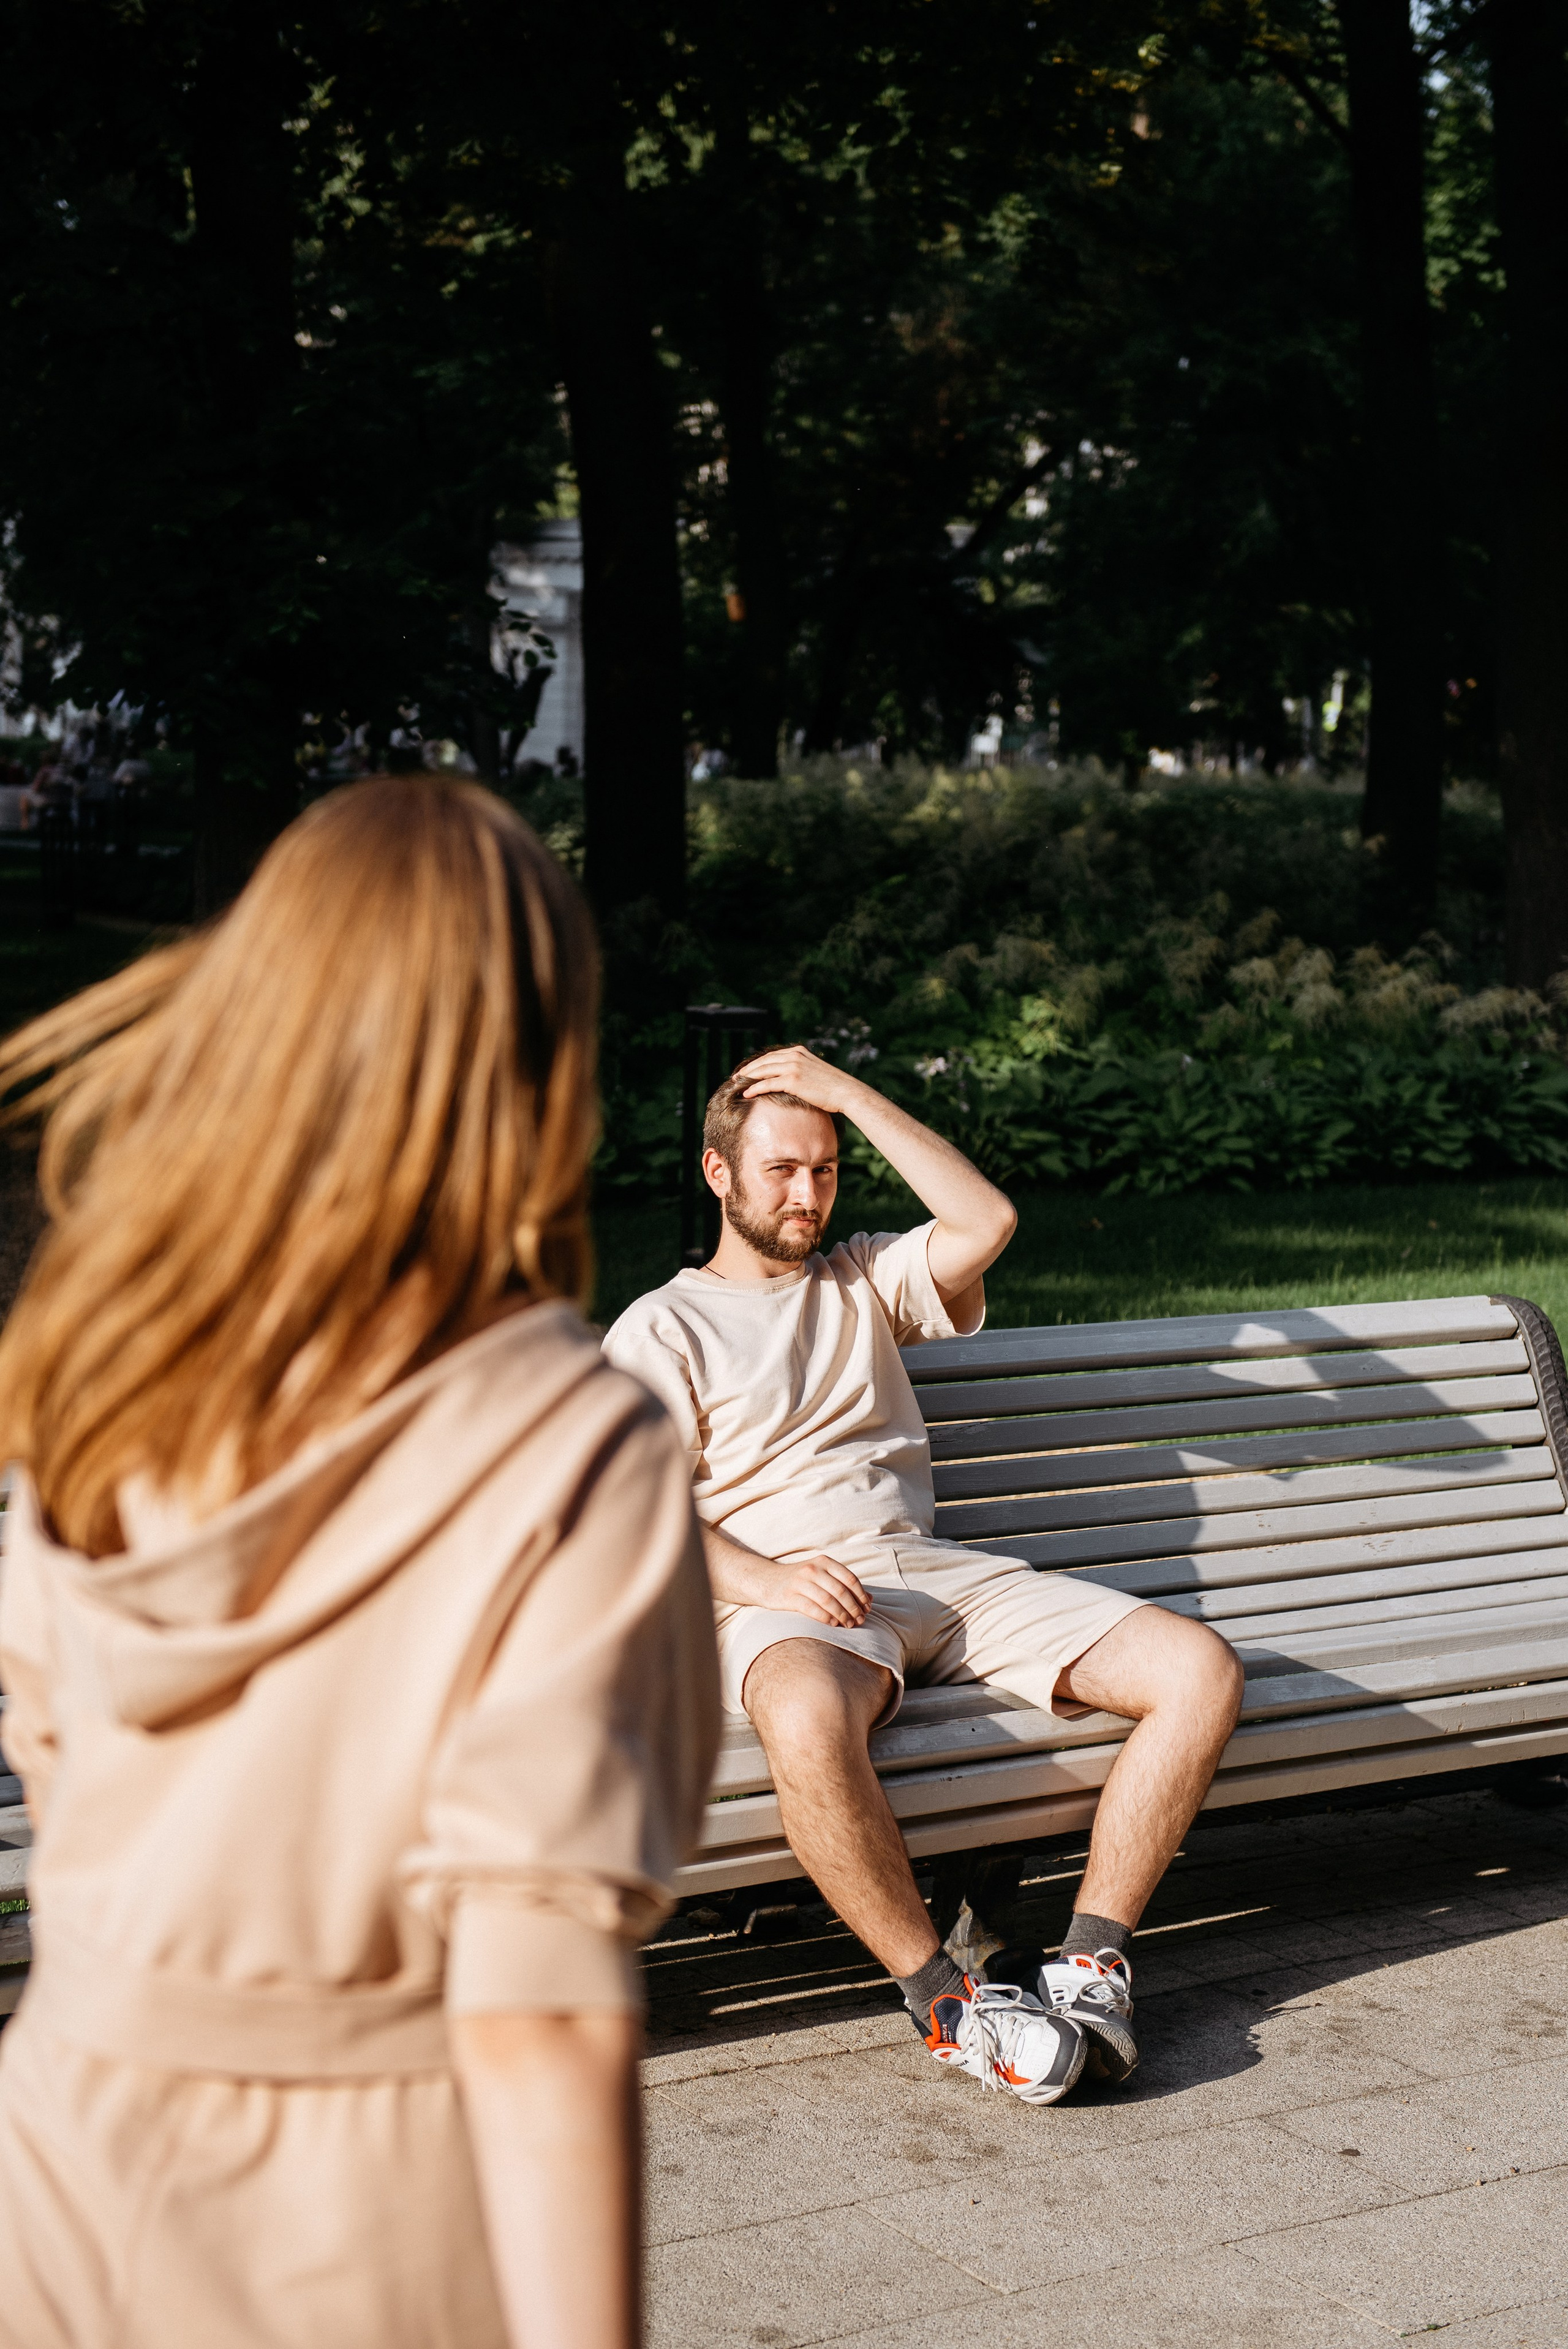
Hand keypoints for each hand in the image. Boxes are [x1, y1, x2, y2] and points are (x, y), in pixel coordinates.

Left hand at [739, 1044, 860, 1118]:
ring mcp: (793, 1067)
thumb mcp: (815, 1072)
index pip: (771, 1056)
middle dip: (748, 1069)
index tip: (747, 1070)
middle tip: (736, 1077)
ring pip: (763, 1071)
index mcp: (799, 1051)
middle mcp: (794, 1056)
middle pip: (764, 1061)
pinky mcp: (793, 1080)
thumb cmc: (833, 1087)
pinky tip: (746, 1093)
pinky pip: (767, 1083)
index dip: (757, 1063)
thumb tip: (792, 1079)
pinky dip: (754, 1088)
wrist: (846, 1092)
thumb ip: (802, 1070)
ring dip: (747, 1077)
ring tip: (736, 1084)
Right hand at [757, 1553, 872, 1627]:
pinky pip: (812, 1609)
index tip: (867, 1608)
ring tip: (849, 1625)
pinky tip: (834, 1624)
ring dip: (842, 1615)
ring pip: (828, 1601)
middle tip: (860, 1620)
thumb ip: (844, 1585)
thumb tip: (870, 1600)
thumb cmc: (801, 1580)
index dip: (861, 1595)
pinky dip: (826, 1618)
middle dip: (853, 1608)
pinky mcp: (790, 1596)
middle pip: (841, 1591)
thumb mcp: (822, 1576)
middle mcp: (813, 1569)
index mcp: (824, 1562)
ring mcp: (800, 1582)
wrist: (768, 1581)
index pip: (849, 1578)